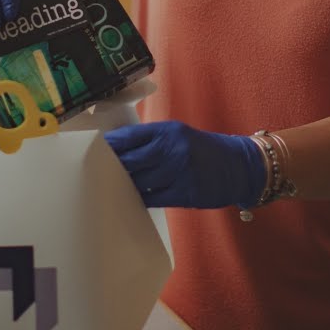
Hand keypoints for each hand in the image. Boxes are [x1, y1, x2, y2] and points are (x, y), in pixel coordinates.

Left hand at [104, 121, 265, 209]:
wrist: (239, 165)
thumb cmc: (202, 150)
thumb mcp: (178, 135)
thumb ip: (150, 140)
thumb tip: (115, 149)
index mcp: (168, 130)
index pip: (129, 137)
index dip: (108, 146)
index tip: (90, 152)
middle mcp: (173, 149)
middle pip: (130, 161)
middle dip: (110, 168)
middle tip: (92, 174)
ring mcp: (180, 172)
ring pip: (139, 181)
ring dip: (122, 186)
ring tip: (106, 189)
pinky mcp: (186, 193)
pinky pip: (152, 198)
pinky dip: (139, 199)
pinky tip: (130, 199)